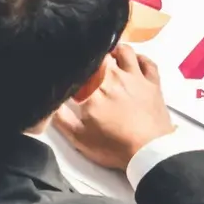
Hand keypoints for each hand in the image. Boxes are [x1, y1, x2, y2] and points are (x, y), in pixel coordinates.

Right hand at [53, 46, 173, 169]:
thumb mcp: (80, 138)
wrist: (149, 153)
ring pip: (125, 51)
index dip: (75, 62)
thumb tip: (49, 101)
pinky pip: (147, 62)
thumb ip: (61, 118)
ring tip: (110, 56)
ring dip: (116, 50)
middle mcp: (115, 75)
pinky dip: (140, 58)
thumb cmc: (114, 146)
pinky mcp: (153, 83)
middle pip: (102, 53)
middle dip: (94, 55)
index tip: (70, 66)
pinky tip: (135, 61)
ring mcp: (136, 77)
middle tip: (89, 63)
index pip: (81, 64)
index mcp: (94, 87)